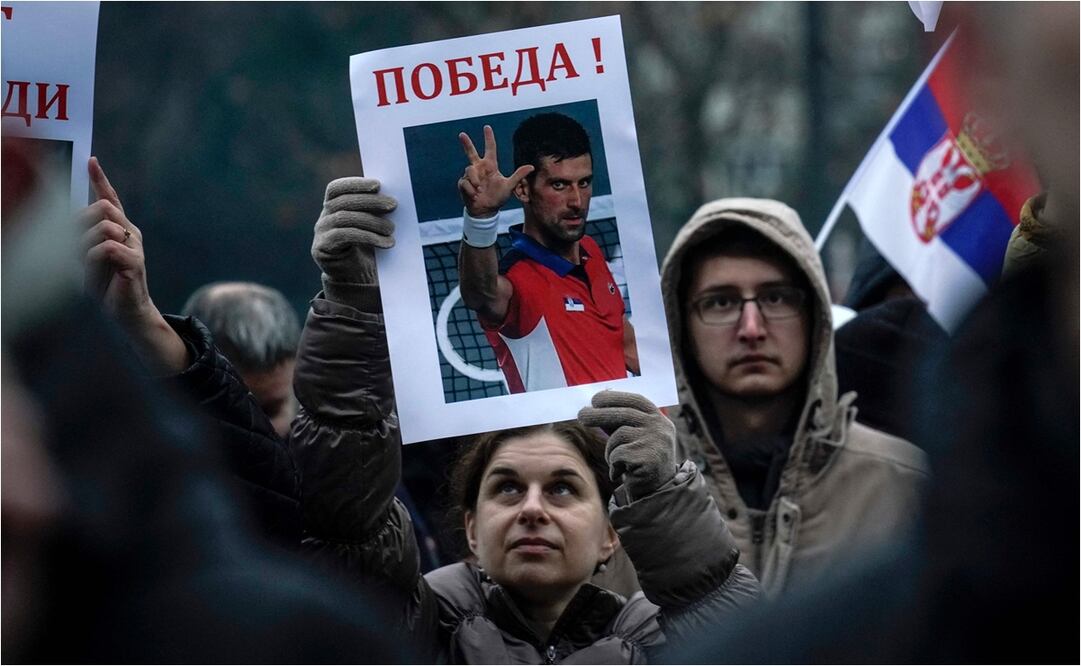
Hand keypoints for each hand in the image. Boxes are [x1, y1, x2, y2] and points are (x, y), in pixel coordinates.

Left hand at [79, 157, 152, 324]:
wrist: (127, 312)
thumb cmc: (108, 286)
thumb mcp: (89, 258)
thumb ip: (84, 239)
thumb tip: (71, 224)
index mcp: (121, 229)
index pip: (111, 199)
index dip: (100, 179)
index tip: (91, 161)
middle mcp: (131, 233)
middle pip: (104, 207)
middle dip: (82, 222)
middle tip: (74, 245)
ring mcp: (135, 246)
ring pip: (104, 226)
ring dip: (85, 245)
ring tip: (85, 265)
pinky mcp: (135, 261)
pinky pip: (107, 248)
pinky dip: (93, 259)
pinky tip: (95, 271)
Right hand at [312, 177, 395, 286]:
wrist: (353, 276)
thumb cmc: (365, 247)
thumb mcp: (369, 226)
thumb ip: (374, 211)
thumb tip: (391, 200)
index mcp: (332, 206)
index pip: (337, 188)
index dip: (355, 184)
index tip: (378, 185)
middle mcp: (323, 217)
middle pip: (344, 202)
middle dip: (370, 201)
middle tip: (393, 205)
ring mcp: (320, 232)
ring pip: (345, 219)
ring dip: (372, 222)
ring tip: (391, 229)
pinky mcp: (322, 247)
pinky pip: (346, 236)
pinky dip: (369, 237)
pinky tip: (386, 243)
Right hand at [457, 125, 533, 218]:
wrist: (486, 210)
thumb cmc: (498, 197)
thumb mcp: (509, 186)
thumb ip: (518, 175)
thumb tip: (531, 166)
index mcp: (490, 166)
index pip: (490, 149)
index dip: (489, 138)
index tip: (487, 127)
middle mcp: (479, 168)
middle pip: (471, 152)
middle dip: (466, 143)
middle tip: (462, 134)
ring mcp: (470, 176)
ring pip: (469, 170)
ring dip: (475, 181)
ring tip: (480, 190)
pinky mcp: (463, 183)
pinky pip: (465, 183)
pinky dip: (471, 190)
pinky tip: (475, 195)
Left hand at [578, 390, 678, 501]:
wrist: (655, 492)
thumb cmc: (639, 460)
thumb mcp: (632, 436)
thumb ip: (618, 420)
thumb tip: (597, 402)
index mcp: (658, 418)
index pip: (636, 400)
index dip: (615, 397)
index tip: (595, 399)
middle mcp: (660, 427)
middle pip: (623, 414)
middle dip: (598, 414)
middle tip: (581, 415)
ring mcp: (656, 442)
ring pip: (618, 436)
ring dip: (610, 450)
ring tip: (617, 461)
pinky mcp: (648, 458)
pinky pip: (618, 455)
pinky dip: (614, 464)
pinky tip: (623, 472)